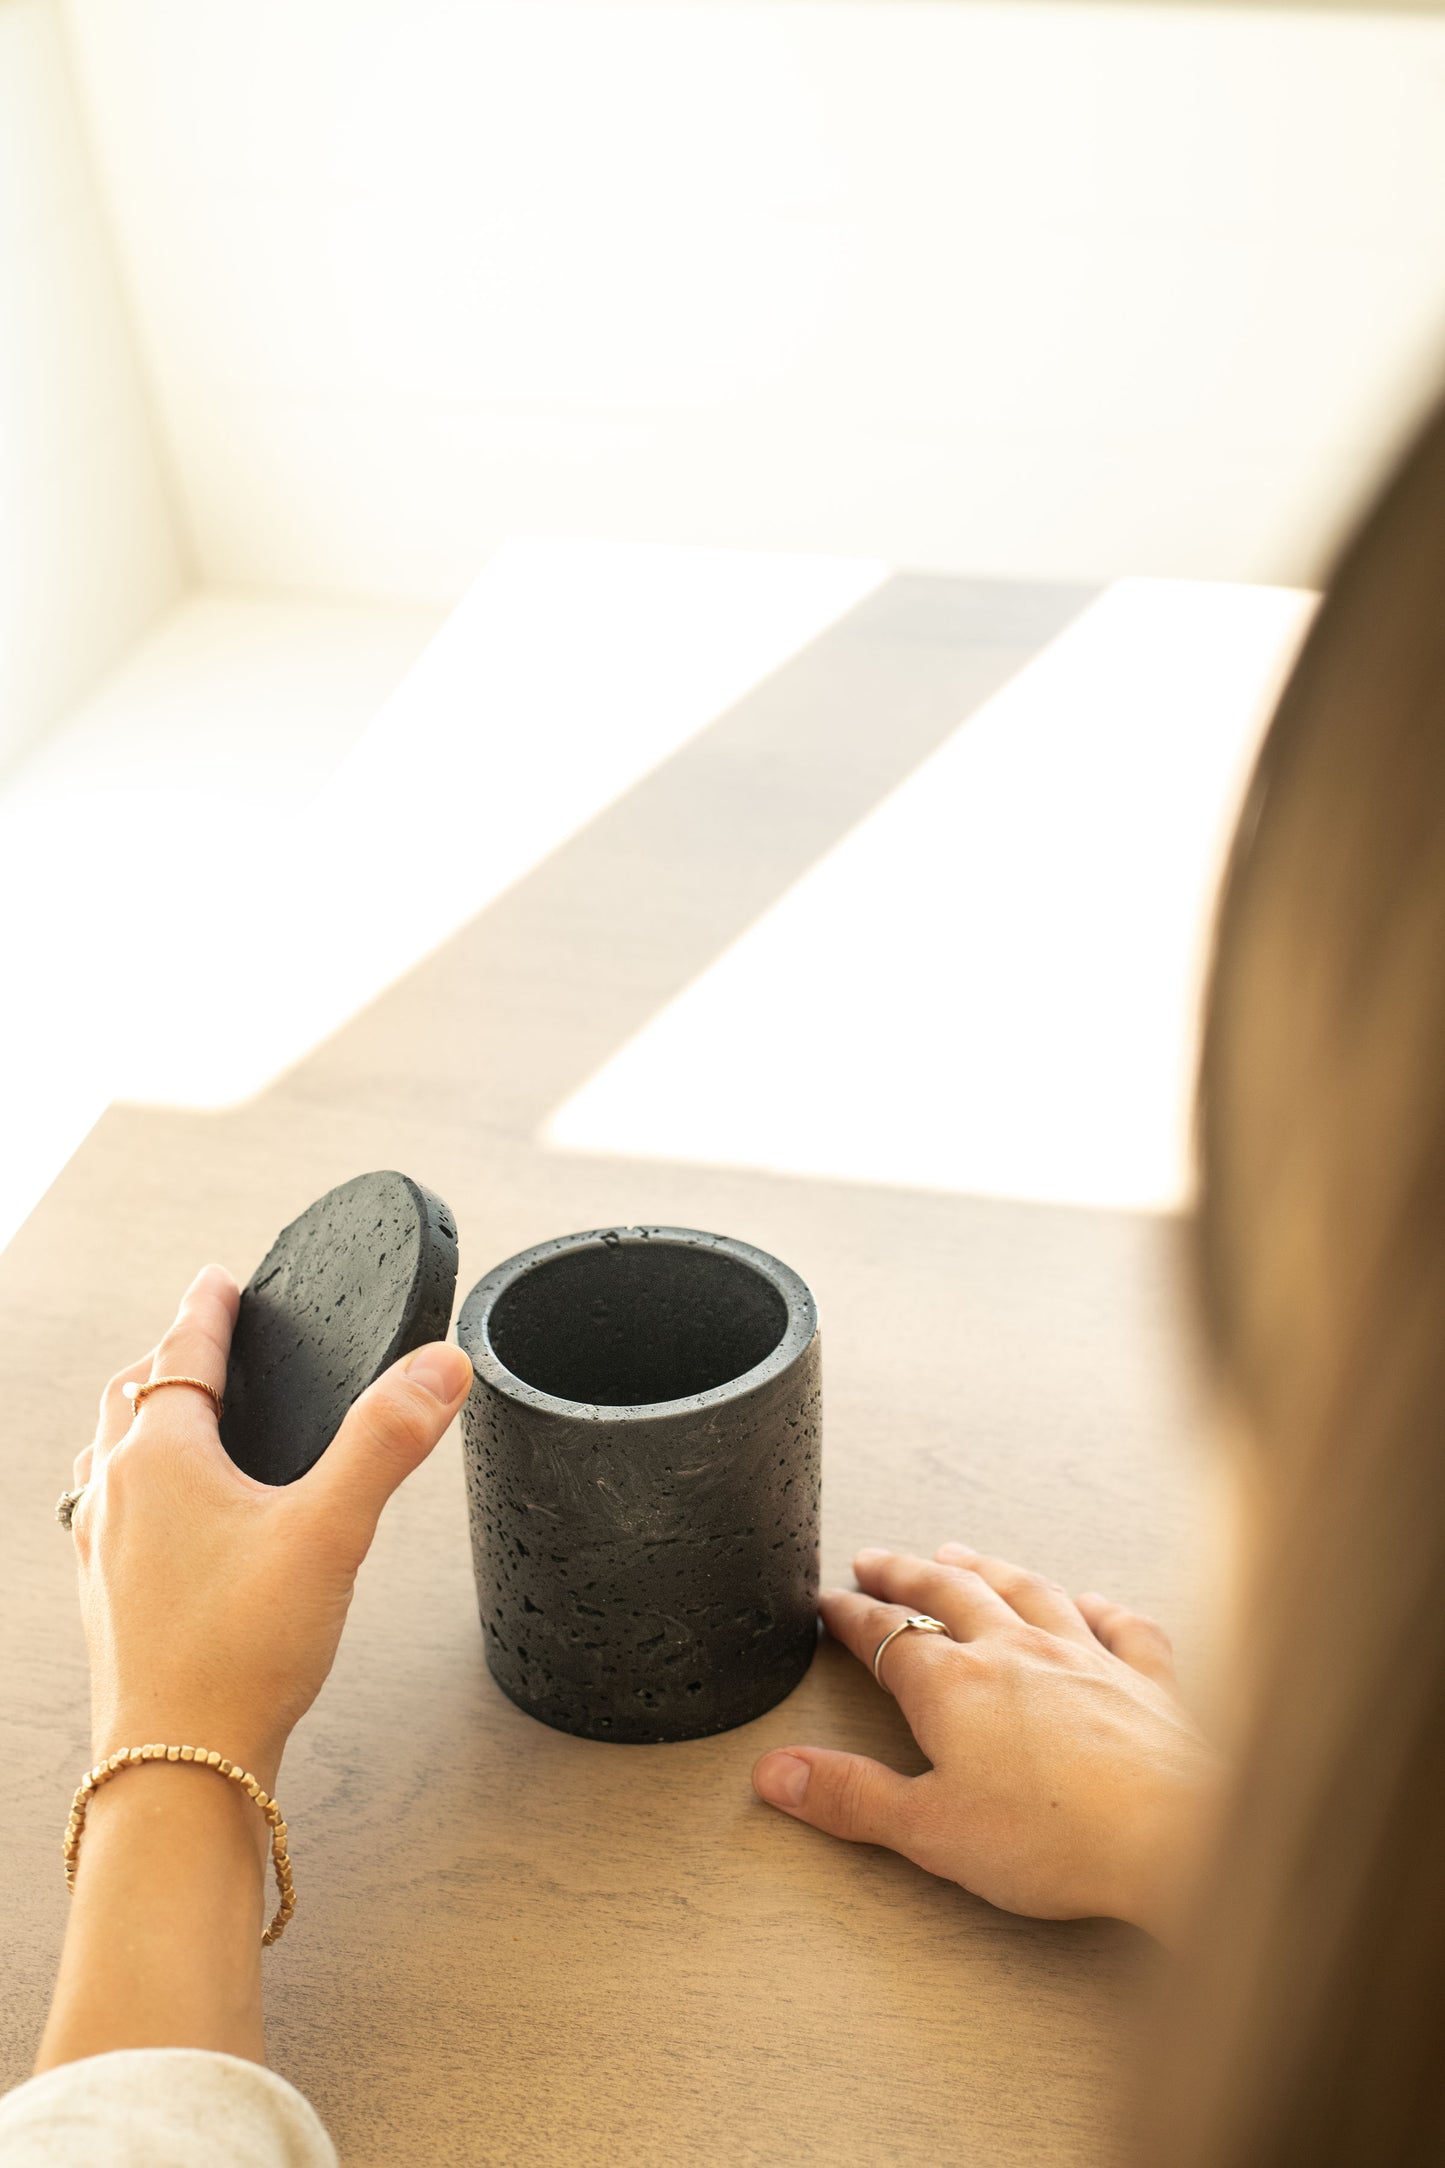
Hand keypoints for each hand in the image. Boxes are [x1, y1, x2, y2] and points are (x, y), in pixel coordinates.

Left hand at [70, 1263, 472, 1788]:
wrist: (178, 1769)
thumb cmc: (241, 1654)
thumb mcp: (331, 1531)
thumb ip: (387, 1440)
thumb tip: (441, 1363)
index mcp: (159, 1459)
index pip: (180, 1354)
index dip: (206, 1310)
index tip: (218, 1279)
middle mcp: (114, 1494)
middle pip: (130, 1396)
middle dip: (168, 1358)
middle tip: (200, 1335)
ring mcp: (100, 1549)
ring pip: (110, 1455)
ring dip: (141, 1419)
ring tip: (178, 1414)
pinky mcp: (106, 1598)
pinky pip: (108, 1511)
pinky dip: (133, 1482)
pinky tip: (165, 1517)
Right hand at [752, 1543, 1217, 1939]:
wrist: (1177, 1834)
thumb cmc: (1057, 1839)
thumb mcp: (929, 1830)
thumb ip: (851, 1797)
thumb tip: (778, 1773)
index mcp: (955, 1687)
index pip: (885, 1636)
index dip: (849, 1616)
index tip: (827, 1602)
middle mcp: (1017, 1652)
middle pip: (949, 1595)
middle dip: (905, 1575)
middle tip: (877, 1560)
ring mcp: (1086, 1657)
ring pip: (1026, 1592)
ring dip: (987, 1570)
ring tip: (959, 1555)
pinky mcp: (1146, 1680)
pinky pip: (1120, 1626)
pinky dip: (1100, 1608)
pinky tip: (1091, 1602)